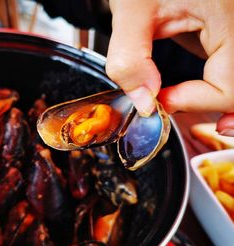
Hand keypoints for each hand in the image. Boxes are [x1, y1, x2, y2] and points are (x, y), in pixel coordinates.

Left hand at [106, 0, 233, 135]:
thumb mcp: (132, 10)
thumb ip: (130, 59)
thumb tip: (143, 103)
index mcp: (230, 15)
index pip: (230, 85)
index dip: (195, 101)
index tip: (162, 100)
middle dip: (227, 110)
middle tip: (208, 124)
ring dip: (230, 102)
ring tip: (216, 119)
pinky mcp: (231, 30)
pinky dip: (226, 85)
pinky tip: (211, 93)